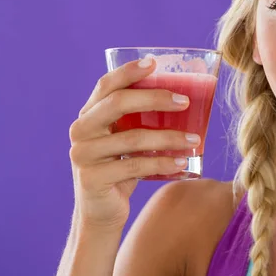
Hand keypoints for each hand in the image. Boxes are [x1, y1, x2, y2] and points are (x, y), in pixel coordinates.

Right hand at [68, 56, 199, 229]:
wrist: (102, 212)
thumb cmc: (123, 169)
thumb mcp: (129, 140)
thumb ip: (142, 121)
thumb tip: (189, 100)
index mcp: (89, 114)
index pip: (106, 85)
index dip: (128, 71)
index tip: (154, 63)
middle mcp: (81, 130)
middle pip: (118, 103)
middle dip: (155, 98)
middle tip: (185, 102)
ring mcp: (83, 154)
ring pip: (132, 138)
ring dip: (169, 137)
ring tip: (194, 140)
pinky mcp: (92, 178)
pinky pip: (135, 166)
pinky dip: (163, 163)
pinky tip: (183, 162)